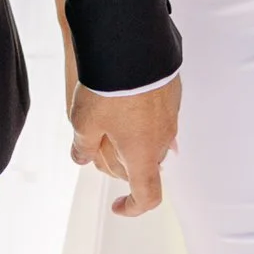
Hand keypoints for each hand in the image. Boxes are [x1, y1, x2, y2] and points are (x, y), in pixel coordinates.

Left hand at [71, 75, 180, 218]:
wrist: (132, 45)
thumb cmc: (109, 88)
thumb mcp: (84, 122)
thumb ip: (83, 146)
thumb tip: (81, 156)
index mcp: (143, 155)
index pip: (147, 195)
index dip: (133, 207)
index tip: (117, 205)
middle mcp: (162, 140)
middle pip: (144, 165)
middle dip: (121, 163)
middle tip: (97, 147)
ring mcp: (170, 116)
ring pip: (152, 139)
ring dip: (132, 139)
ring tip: (108, 119)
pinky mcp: (172, 94)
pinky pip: (158, 116)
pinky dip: (142, 118)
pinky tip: (124, 102)